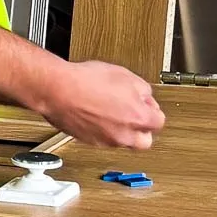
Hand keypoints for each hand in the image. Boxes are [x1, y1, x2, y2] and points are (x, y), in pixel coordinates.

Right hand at [38, 60, 164, 150]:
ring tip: (109, 109)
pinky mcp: (89, 141)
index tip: (144, 102)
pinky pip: (103, 139)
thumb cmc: (86, 82)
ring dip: (121, 129)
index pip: (158, 122)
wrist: (58, 90)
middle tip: (132, 112)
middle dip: (141, 128)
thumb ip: (143, 89)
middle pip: (144, 141)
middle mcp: (124, 135)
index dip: (151, 109)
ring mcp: (106, 141)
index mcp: (138, 118)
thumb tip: (144, 95)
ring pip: (122, 141)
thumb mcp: (124, 75)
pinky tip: (95, 113)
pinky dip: (103, 130)